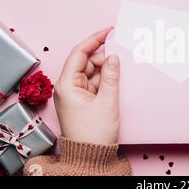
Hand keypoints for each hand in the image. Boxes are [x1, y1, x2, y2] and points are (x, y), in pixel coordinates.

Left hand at [54, 27, 119, 144]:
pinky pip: (96, 82)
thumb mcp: (107, 103)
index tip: (108, 31)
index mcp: (67, 85)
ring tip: (122, 65)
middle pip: (86, 61)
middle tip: (122, 50)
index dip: (94, 39)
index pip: (79, 53)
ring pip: (92, 72)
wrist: (91, 157)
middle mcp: (68, 87)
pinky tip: (118, 76)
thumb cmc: (93, 135)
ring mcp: (76, 94)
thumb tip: (114, 57)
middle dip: (103, 56)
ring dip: (106, 68)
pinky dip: (106, 78)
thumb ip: (111, 77)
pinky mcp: (84, 100)